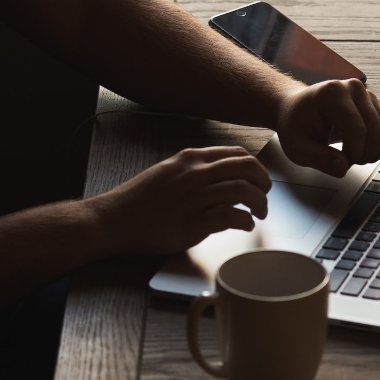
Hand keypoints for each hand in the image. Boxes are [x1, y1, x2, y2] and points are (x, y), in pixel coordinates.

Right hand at [88, 146, 270, 255]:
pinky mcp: (192, 223)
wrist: (113, 220)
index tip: (259, 178)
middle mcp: (194, 174)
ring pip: (243, 190)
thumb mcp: (167, 172)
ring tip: (260, 213)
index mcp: (189, 159)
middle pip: (246, 168)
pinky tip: (246, 225)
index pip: (235, 154)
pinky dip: (245, 221)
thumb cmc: (138, 200)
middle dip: (264, 181)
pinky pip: (231, 217)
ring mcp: (194, 198)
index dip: (254, 166)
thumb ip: (193, 170)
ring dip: (260, 203)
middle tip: (266, 194)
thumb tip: (221, 175)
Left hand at [274, 79, 379, 177]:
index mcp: (332, 93)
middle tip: (349, 161)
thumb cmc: (296, 125)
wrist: (298, 109)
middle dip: (366, 155)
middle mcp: (355, 88)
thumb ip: (318, 159)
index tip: (342, 162)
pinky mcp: (379, 105)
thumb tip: (342, 168)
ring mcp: (370, 95)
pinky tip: (371, 151)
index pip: (357, 129)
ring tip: (357, 155)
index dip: (353, 154)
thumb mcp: (297, 147)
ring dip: (377, 152)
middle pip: (377, 132)